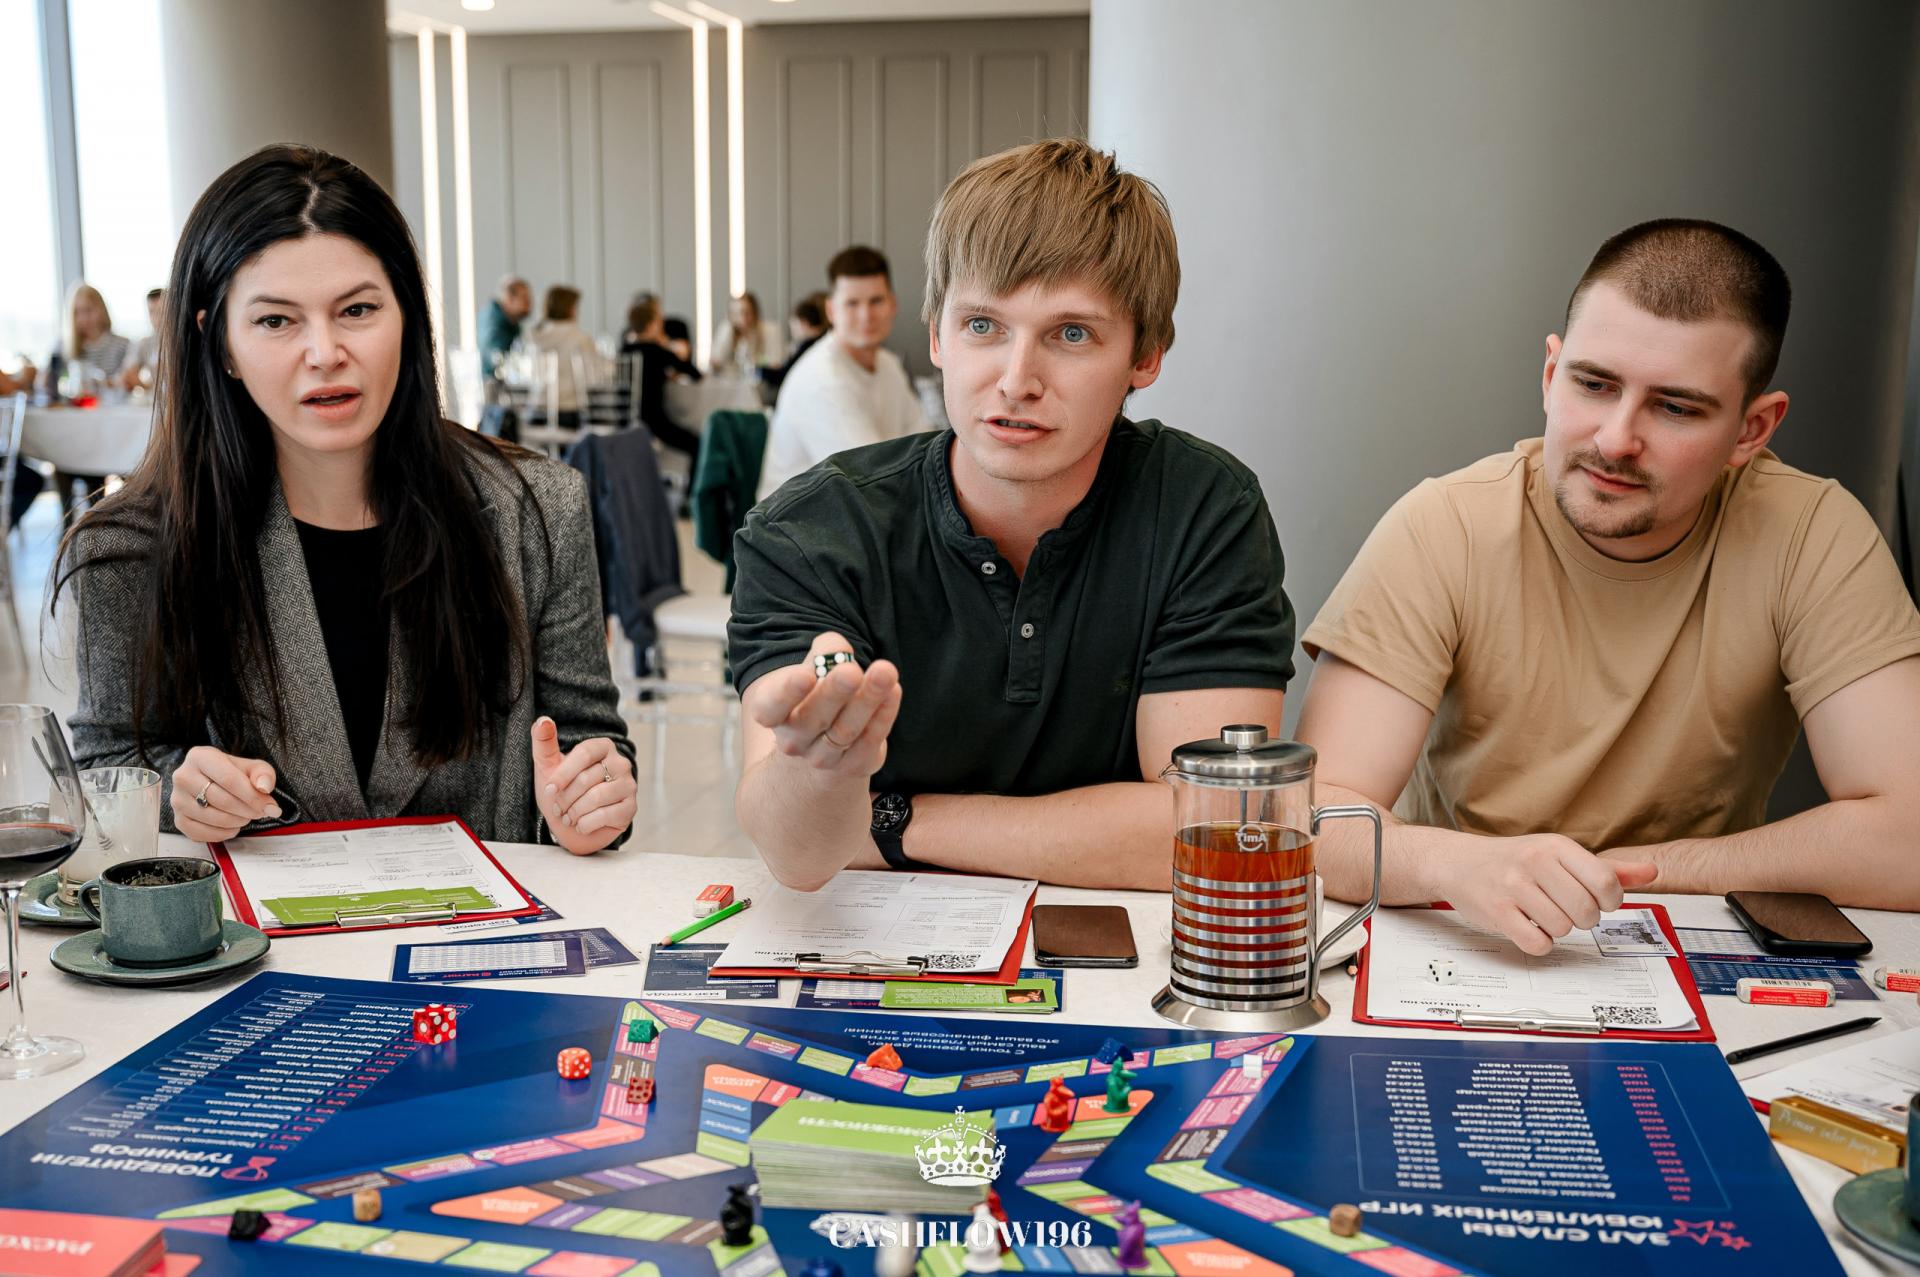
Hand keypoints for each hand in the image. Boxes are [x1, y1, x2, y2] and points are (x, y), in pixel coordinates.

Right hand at [170, 746, 280, 842]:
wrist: (210, 781)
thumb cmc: (232, 773)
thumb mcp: (252, 767)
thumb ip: (263, 774)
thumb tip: (264, 788)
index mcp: (200, 757)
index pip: (229, 779)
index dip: (252, 796)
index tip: (270, 807)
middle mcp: (183, 777)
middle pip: (222, 800)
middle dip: (248, 810)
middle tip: (261, 812)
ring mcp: (177, 799)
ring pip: (213, 818)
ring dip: (237, 821)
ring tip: (247, 816)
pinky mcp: (178, 819)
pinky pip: (202, 833)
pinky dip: (223, 834)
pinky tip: (232, 826)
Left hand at [532, 717, 635, 854]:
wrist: (572, 826)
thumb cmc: (561, 792)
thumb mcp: (548, 766)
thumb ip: (543, 742)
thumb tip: (543, 720)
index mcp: (602, 747)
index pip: (584, 753)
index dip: (564, 773)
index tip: (550, 789)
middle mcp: (620, 763)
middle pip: (587, 779)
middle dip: (565, 798)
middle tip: (558, 808)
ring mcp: (629, 785)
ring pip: (596, 798)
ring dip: (574, 813)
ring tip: (569, 817)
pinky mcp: (631, 808)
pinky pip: (605, 815)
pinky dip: (585, 824)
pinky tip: (582, 825)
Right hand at [742, 632, 901, 780]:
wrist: (824, 738)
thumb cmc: (816, 690)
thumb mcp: (813, 666)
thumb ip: (825, 652)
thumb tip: (839, 650)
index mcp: (771, 712)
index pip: (771, 708)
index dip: (787, 693)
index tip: (805, 675)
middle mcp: (793, 740)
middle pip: (812, 718)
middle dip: (834, 692)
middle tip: (851, 671)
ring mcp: (821, 758)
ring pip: (845, 730)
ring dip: (867, 700)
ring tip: (884, 672)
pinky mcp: (853, 765)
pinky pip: (869, 741)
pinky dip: (883, 716)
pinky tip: (893, 691)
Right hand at [1431, 833, 1657, 955]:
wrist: (1458, 862)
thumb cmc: (1515, 860)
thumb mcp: (1559, 854)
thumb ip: (1607, 868)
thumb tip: (1653, 872)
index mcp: (1556, 846)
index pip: (1606, 882)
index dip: (1609, 901)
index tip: (1596, 901)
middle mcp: (1535, 861)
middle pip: (1586, 911)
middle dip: (1583, 920)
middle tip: (1567, 912)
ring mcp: (1513, 886)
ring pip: (1562, 929)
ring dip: (1557, 930)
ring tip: (1542, 916)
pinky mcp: (1496, 911)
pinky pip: (1537, 943)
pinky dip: (1539, 943)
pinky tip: (1528, 927)